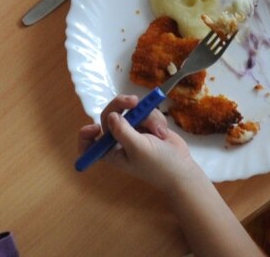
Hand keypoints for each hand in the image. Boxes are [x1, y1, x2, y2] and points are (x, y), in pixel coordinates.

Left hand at [78, 95, 197, 195]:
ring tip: (159, 132)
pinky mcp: (145, 124)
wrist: (182, 168)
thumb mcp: (138, 149)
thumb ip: (123, 132)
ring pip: (131, 110)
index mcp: (110, 151)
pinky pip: (145, 111)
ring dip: (147, 117)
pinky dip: (155, 118)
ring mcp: (132, 130)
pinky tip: (163, 131)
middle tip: (134, 101)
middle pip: (110, 114)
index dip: (86, 134)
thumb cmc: (158, 165)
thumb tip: (111, 116)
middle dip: (121, 106)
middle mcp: (118, 140)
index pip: (88, 143)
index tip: (95, 127)